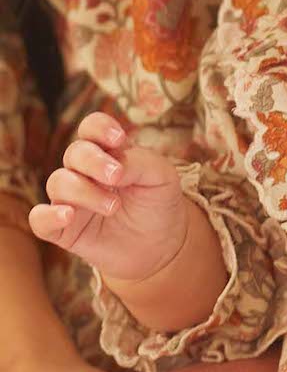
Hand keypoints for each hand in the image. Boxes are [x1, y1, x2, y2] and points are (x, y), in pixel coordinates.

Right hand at [28, 110, 187, 282]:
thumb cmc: (158, 202)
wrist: (160, 244)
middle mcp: (85, 172)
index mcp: (109, 152)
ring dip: (84, 191)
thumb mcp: (161, 176)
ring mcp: (72, 200)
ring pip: (58, 182)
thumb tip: (114, 167)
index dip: (99, 127)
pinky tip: (68, 216)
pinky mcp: (63, 229)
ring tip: (114, 206)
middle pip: (74, 152)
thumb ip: (139, 163)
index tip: (119, 139)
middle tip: (117, 176)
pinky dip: (48, 215)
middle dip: (93, 161)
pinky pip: (39, 219)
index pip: (92, 128)